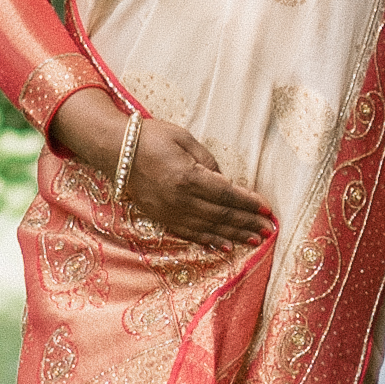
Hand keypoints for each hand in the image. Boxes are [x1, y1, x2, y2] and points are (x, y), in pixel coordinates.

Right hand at [60, 93, 269, 250]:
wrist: (115, 150)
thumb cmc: (152, 137)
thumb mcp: (185, 138)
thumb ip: (208, 161)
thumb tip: (225, 182)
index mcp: (188, 177)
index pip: (227, 194)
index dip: (248, 203)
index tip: (267, 209)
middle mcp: (180, 199)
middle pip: (221, 215)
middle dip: (247, 223)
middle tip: (268, 229)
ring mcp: (169, 211)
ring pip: (208, 228)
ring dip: (234, 235)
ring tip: (255, 241)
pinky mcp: (160, 217)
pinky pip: (189, 233)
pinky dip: (209, 241)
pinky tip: (224, 246)